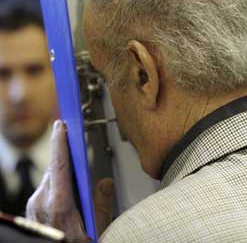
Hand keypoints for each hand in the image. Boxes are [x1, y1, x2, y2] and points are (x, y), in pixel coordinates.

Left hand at [26, 120, 113, 241]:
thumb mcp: (97, 229)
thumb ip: (102, 205)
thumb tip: (106, 183)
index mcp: (58, 205)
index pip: (59, 164)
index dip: (60, 141)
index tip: (61, 125)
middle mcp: (42, 202)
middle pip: (55, 169)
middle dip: (64, 155)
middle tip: (72, 138)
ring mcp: (34, 206)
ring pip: (50, 178)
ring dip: (61, 172)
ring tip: (75, 171)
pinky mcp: (31, 210)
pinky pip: (45, 188)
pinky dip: (56, 183)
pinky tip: (66, 188)